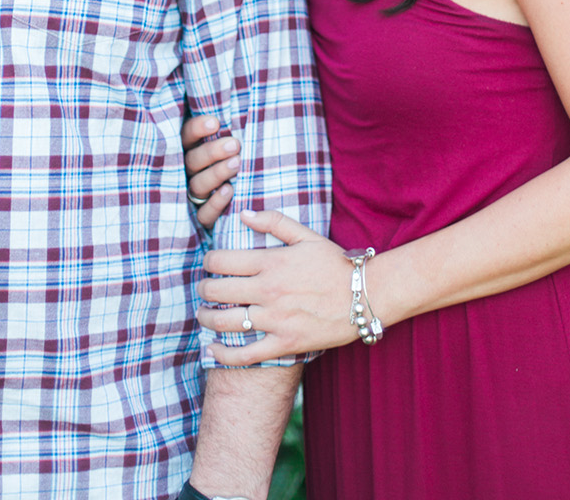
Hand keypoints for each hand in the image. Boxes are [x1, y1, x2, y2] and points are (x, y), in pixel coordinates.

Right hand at [182, 114, 239, 228]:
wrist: (244, 208)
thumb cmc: (237, 160)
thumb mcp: (231, 143)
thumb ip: (231, 128)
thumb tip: (248, 104)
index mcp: (190, 150)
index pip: (186, 136)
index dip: (197, 129)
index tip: (216, 123)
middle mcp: (187, 172)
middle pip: (192, 161)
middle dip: (212, 151)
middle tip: (235, 144)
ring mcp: (192, 195)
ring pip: (197, 185)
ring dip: (216, 173)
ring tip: (237, 164)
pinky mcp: (200, 217)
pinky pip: (203, 214)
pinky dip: (216, 203)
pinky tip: (229, 191)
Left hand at [197, 210, 358, 362]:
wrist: (366, 297)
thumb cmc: (335, 264)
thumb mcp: (307, 236)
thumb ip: (273, 221)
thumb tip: (243, 213)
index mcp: (272, 262)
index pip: (222, 261)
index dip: (208, 262)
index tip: (209, 264)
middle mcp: (269, 291)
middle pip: (217, 291)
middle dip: (203, 289)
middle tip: (203, 289)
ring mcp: (275, 320)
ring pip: (225, 322)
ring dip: (206, 319)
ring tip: (204, 315)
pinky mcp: (284, 344)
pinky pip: (245, 355)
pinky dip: (223, 355)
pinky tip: (212, 349)